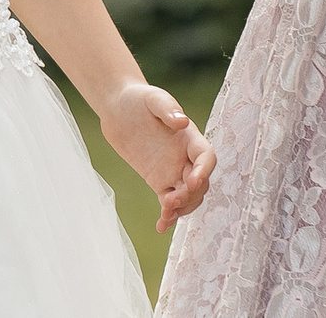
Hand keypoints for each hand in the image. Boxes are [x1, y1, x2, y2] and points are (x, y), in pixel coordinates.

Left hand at [98, 81, 214, 231]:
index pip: (206, 157)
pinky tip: (161, 226)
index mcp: (190, 137)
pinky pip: (169, 202)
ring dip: (182, 208)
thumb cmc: (139, 99)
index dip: (204, 171)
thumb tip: (182, 122)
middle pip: (200, 183)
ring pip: (188, 197)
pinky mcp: (158, 181)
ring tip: (166, 213)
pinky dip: (168, 215)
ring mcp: (173, 171)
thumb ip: (168, 109)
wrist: (119, 108)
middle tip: (171, 200)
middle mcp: (186, 157)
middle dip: (190, 195)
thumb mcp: (154, 98)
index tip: (192, 180)